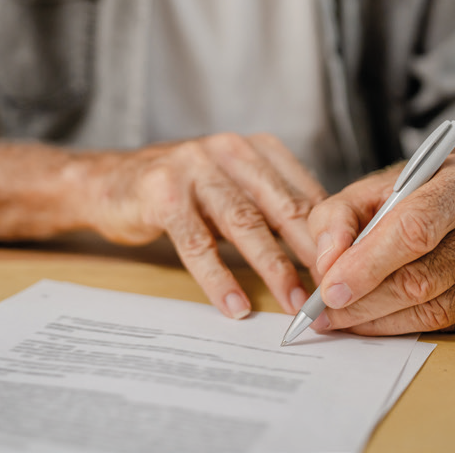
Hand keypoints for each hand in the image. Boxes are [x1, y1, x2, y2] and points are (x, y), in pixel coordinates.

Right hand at [73, 133, 326, 318]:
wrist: (109, 183)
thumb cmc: (181, 191)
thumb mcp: (233, 188)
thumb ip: (272, 206)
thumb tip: (325, 249)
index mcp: (256, 148)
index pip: (303, 192)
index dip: (327, 235)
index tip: (345, 271)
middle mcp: (229, 150)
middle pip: (281, 207)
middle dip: (309, 253)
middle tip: (330, 291)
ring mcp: (194, 168)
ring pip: (244, 224)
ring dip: (271, 268)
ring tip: (291, 302)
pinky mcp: (164, 194)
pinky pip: (198, 243)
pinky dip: (218, 279)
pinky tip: (234, 305)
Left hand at [306, 154, 454, 334]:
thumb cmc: (408, 200)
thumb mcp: (366, 193)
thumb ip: (336, 220)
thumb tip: (327, 265)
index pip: (414, 230)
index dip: (367, 265)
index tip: (329, 290)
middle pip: (422, 278)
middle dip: (364, 301)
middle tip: (324, 312)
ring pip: (432, 310)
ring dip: (378, 321)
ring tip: (340, 319)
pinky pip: (447, 326)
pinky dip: (403, 329)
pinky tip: (375, 321)